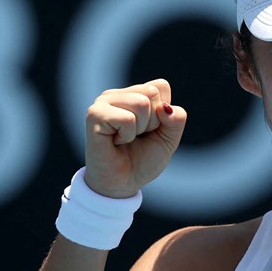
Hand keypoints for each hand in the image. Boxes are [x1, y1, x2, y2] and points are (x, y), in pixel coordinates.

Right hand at [83, 79, 186, 197]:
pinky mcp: (94, 115)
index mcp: (132, 94)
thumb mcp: (169, 138)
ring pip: (141, 103)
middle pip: (151, 93)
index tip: (148, 130)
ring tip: (125, 139)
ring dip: (139, 129)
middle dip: (152, 121)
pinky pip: (127, 119)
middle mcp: (115, 94)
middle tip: (135, 137)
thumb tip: (164, 108)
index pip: (160, 86)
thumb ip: (176, 119)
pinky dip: (127, 136)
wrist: (122, 184)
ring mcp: (103, 102)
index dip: (163, 113)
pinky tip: (115, 142)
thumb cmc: (142, 160)